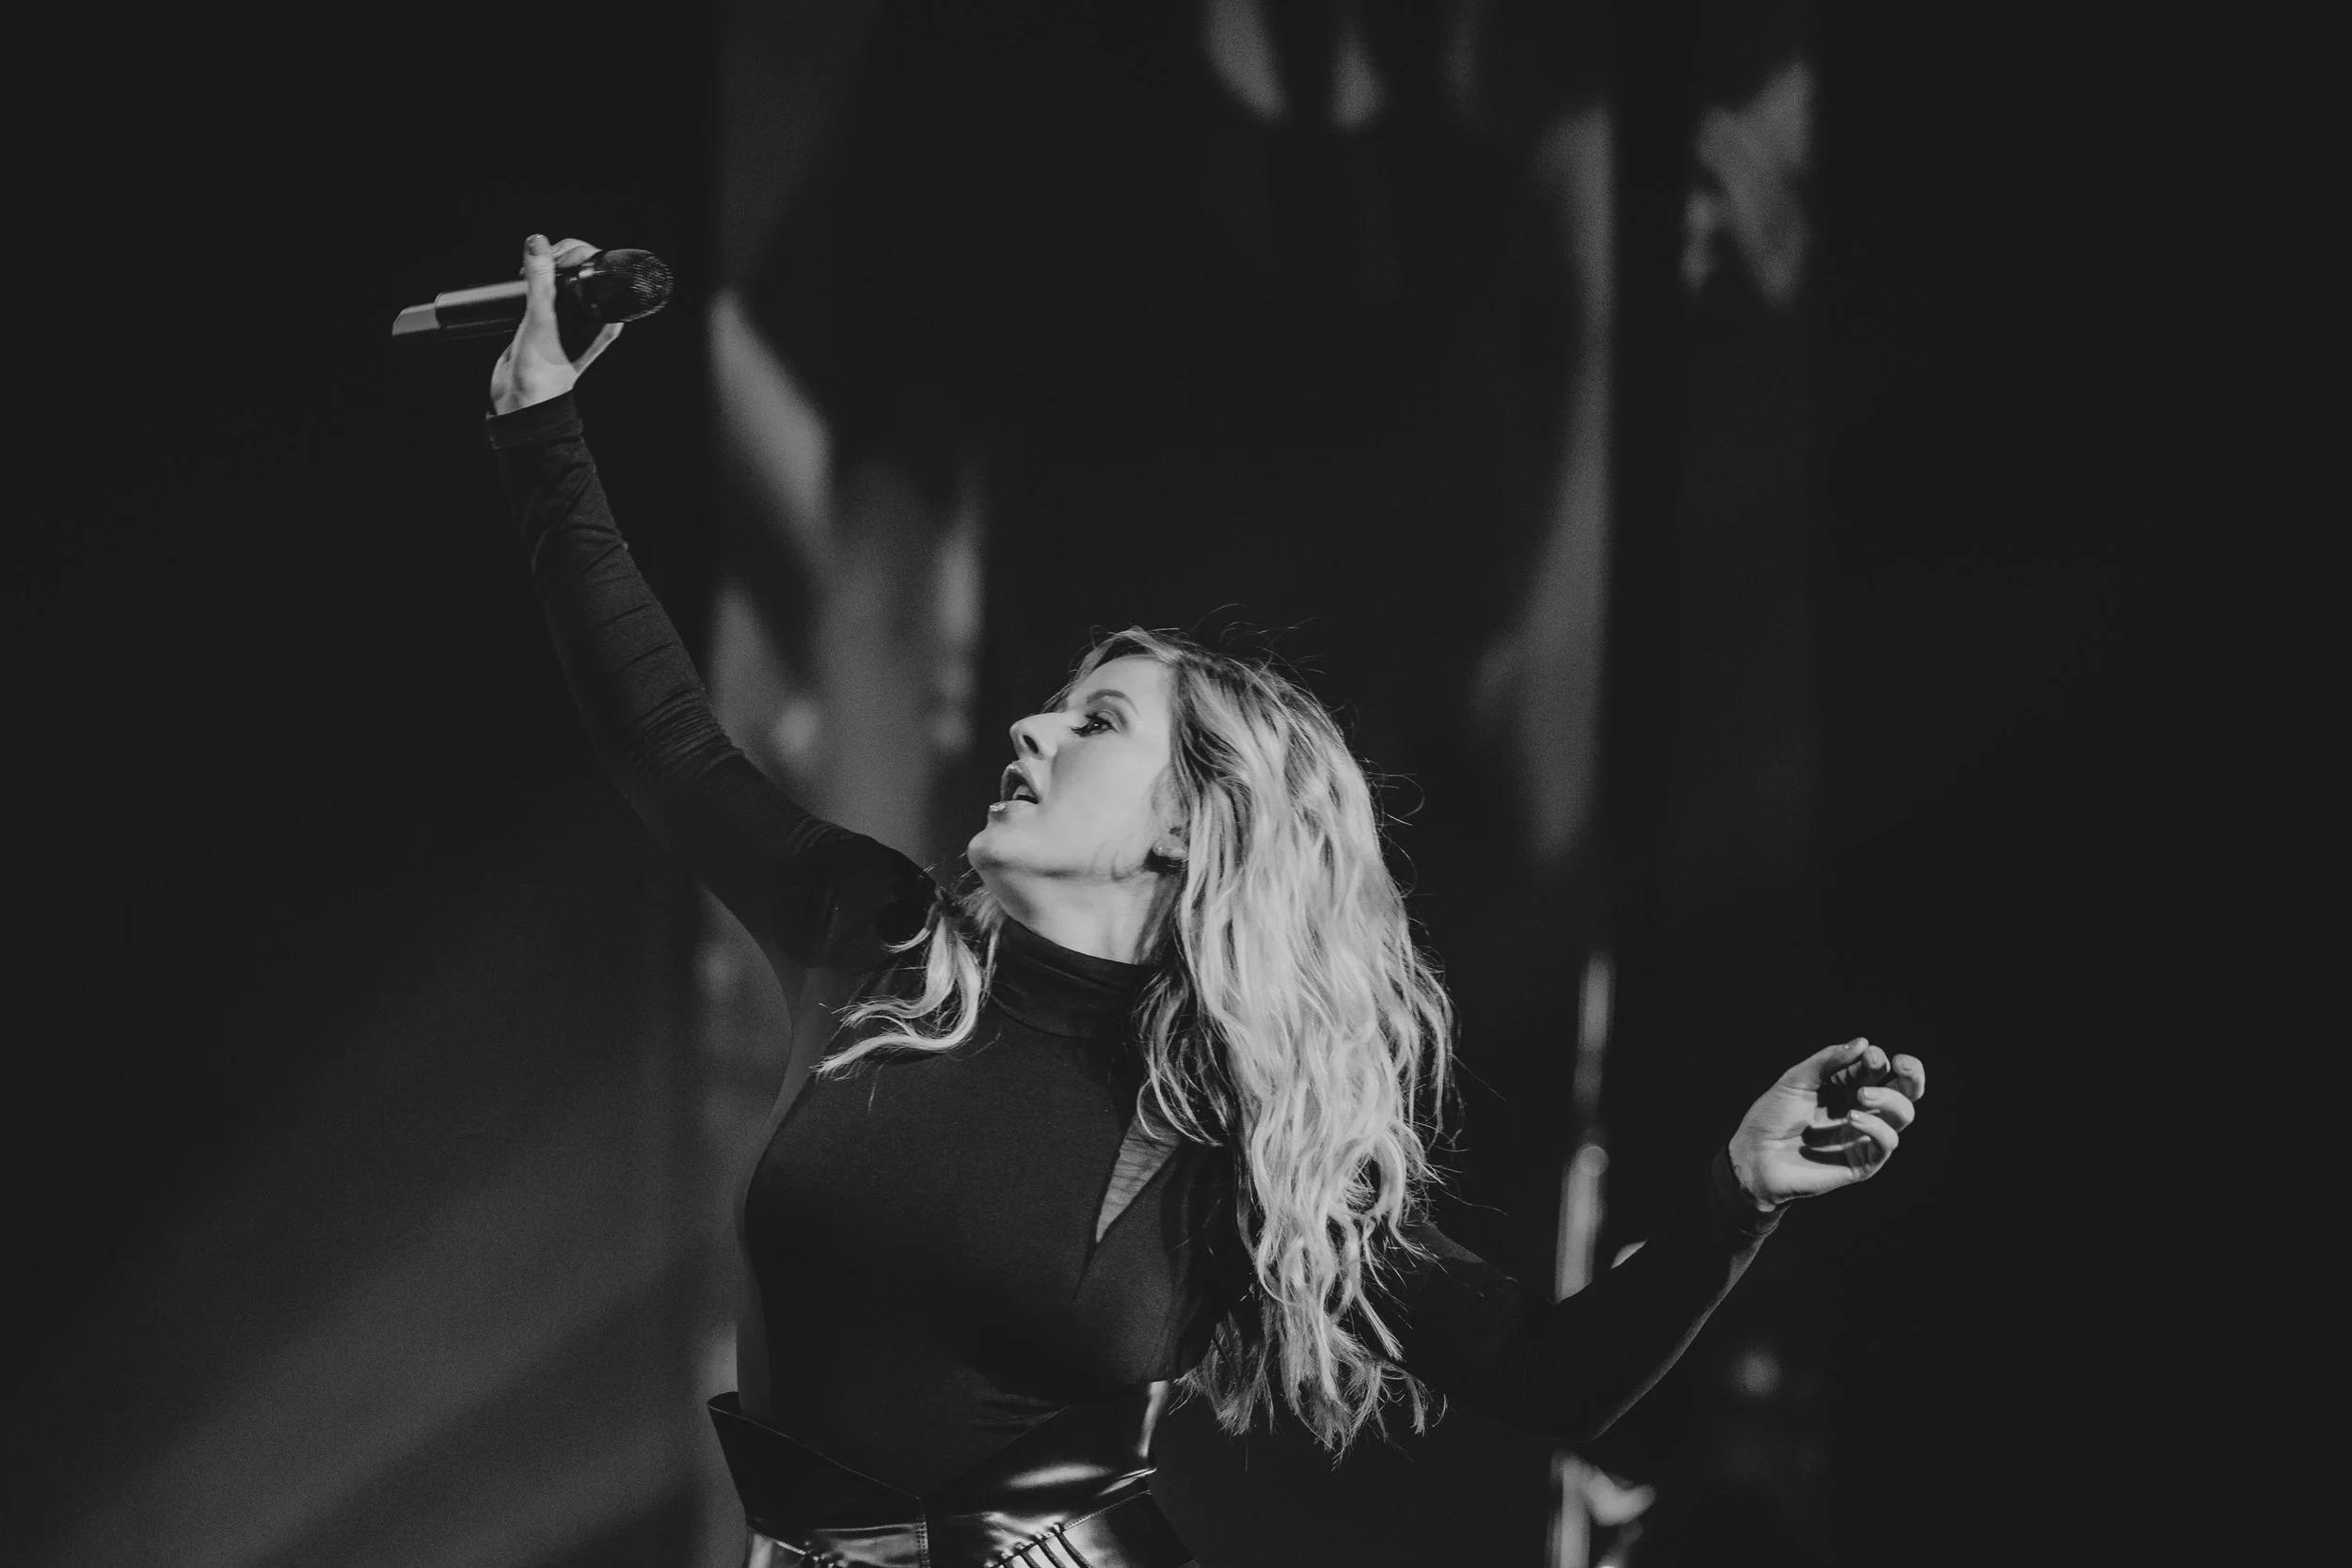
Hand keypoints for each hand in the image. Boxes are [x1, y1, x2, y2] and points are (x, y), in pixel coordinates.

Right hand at [489, 234, 624, 414]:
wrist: (520, 400)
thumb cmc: (542, 374)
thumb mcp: (541, 322)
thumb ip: (541, 283)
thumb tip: (537, 244)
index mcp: (603, 316)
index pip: (600, 269)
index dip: (578, 254)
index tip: (555, 258)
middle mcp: (591, 315)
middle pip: (580, 268)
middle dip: (558, 257)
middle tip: (538, 264)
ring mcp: (569, 316)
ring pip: (560, 277)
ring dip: (544, 268)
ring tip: (528, 275)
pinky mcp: (547, 318)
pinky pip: (543, 288)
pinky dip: (532, 280)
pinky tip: (522, 283)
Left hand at [1726, 1038, 1924, 1209]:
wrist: (1754, 1155)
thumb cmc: (1773, 1116)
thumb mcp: (1797, 1080)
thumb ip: (1828, 1061)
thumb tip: (1864, 1042)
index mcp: (1846, 1087)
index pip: (1877, 1070)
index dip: (1879, 1059)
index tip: (1868, 1055)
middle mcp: (1860, 1110)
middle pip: (1905, 1092)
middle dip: (1912, 1075)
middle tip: (1902, 1064)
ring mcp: (1863, 1136)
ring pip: (1902, 1115)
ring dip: (1888, 1100)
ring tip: (1861, 1096)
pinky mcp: (1862, 1163)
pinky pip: (1887, 1143)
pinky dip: (1876, 1127)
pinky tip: (1853, 1117)